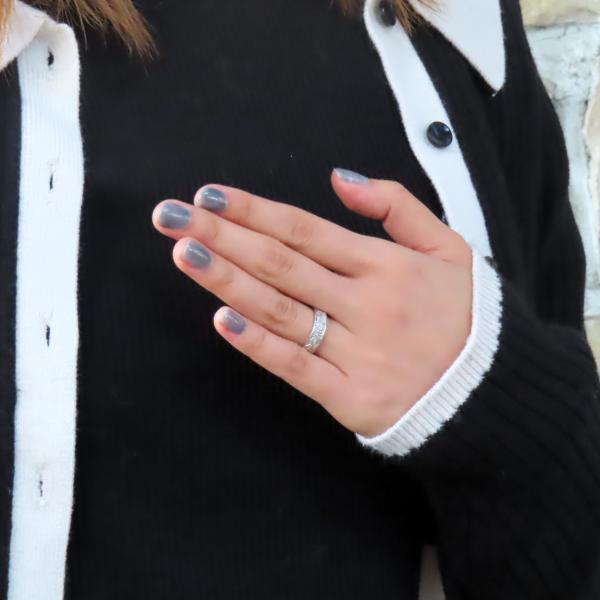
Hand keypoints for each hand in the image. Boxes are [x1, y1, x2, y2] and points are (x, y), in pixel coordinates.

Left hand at [151, 169, 472, 437]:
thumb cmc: (467, 318)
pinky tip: (221, 320)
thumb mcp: (451, 248)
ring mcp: (358, 351)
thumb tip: (341, 178)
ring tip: (184, 255)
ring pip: (282, 310)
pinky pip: (297, 366)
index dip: (254, 211)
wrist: (493, 394)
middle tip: (171, 215)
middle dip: (223, 236)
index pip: (305, 229)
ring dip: (228, 281)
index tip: (209, 196)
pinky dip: (258, 344)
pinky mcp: (351, 396)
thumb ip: (398, 206)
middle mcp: (368, 303)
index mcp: (387, 265)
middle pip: (282, 263)